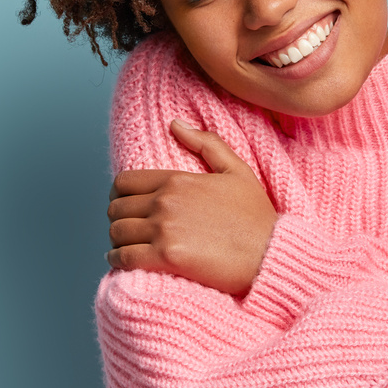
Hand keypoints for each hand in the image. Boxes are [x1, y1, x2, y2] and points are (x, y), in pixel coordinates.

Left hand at [105, 119, 278, 295]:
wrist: (271, 254)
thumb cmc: (257, 217)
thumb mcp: (237, 171)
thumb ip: (206, 143)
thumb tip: (175, 124)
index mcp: (177, 180)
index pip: (124, 182)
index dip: (119, 196)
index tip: (126, 207)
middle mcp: (165, 202)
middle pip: (116, 209)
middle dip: (119, 219)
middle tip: (129, 230)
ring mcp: (164, 230)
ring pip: (116, 233)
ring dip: (118, 241)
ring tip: (128, 247)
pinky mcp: (165, 257)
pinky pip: (124, 257)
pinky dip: (117, 261)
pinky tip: (124, 263)